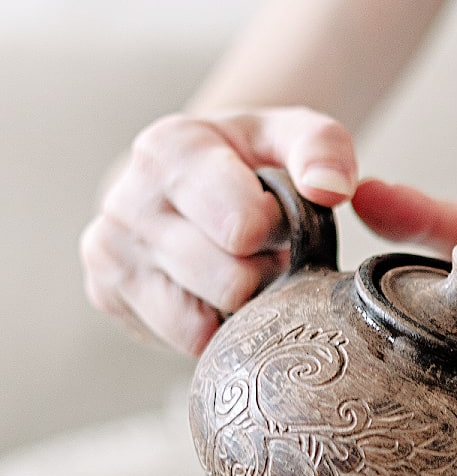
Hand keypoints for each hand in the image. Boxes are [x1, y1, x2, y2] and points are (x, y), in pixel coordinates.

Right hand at [80, 107, 358, 354]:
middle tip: (261, 249)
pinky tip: (211, 288)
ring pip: (204, 323)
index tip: (274, 214)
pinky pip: (186, 340)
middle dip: (262, 271)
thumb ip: (323, 147)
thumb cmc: (243, 161)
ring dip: (238, 302)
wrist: (181, 180)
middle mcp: (126, 200)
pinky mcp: (107, 296)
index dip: (278, 229)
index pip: (244, 226)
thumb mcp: (287, 135)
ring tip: (236, 264)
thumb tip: (331, 188)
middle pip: (232, 281)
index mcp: (169, 149)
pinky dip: (211, 324)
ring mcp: (108, 252)